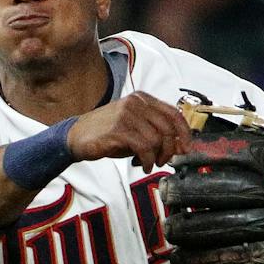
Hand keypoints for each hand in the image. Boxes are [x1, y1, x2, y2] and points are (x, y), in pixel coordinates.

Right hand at [66, 91, 191, 170]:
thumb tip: (180, 146)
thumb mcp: (136, 129)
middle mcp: (137, 102)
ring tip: (150, 163)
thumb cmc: (108, 134)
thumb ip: (156, 132)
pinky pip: (144, 147)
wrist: (77, 136)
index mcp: (143, 99)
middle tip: (164, 161)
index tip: (186, 149)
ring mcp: (127, 114)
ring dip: (158, 157)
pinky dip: (148, 160)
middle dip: (171, 149)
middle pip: (169, 128)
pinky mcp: (119, 128)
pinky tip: (143, 165)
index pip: (174, 113)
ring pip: (158, 139)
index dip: (185, 134)